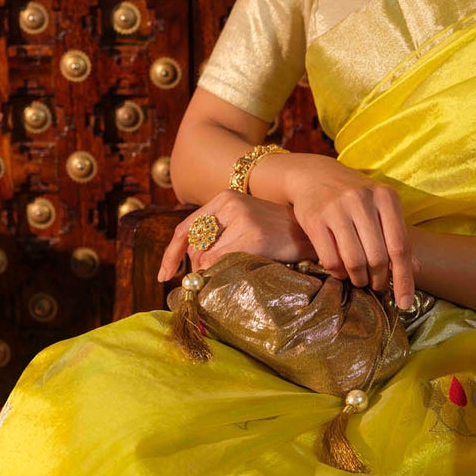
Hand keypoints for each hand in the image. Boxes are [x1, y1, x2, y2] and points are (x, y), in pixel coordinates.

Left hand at [158, 191, 315, 282]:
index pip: (185, 229)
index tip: (164, 275)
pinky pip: (220, 264)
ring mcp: (241, 220)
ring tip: (237, 269)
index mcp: (224, 198)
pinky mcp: (252, 237)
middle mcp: (230, 204)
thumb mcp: (242, 223)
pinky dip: (223, 273)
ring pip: (205, 258)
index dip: (171, 254)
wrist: (311, 233)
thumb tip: (190, 266)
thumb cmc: (275, 234)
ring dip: (213, 272)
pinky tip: (242, 270)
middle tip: (215, 277)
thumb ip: (217, 236)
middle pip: (194, 247)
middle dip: (199, 268)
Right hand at [275, 157, 415, 308]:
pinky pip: (331, 259)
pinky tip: (341, 271)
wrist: (315, 176)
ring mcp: (337, 208)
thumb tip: (417, 270)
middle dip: (379, 280)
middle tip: (376, 285)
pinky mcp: (315, 218)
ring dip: (359, 279)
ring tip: (360, 280)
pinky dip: (338, 273)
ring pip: (354, 261)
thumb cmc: (356, 198)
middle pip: (378, 257)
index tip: (405, 303)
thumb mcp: (381, 208)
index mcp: (386, 197)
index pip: (400, 246)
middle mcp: (362, 199)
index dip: (404, 279)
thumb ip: (398, 236)